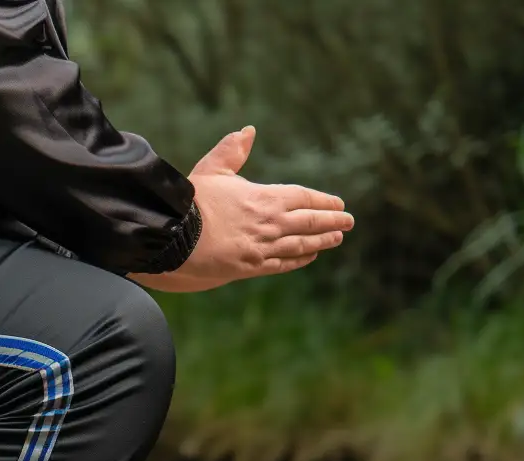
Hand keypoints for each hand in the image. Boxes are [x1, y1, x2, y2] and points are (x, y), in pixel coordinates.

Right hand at [131, 128, 352, 294]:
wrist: (174, 236)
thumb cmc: (192, 201)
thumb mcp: (212, 170)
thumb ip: (233, 151)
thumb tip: (248, 130)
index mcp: (266, 197)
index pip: (305, 197)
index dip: (324, 201)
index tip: (338, 203)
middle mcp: (272, 222)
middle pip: (311, 222)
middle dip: (332, 221)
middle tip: (349, 222)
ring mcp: (264, 246)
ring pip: (302, 243)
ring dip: (323, 240)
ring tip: (337, 239)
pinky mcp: (252, 266)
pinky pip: (284, 263)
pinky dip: (300, 259)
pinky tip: (310, 256)